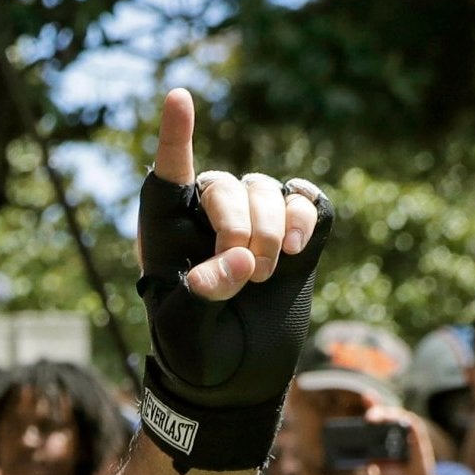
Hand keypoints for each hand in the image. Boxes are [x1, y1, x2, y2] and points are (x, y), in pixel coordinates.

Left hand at [137, 89, 331, 467]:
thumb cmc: (193, 352)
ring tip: (263, 274)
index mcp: (166, 231)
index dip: (174, 136)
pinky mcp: (295, 235)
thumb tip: (241, 259)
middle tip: (242, 272)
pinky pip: (308, 202)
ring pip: (268, 190)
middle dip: (239, 226)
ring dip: (272, 230)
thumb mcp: (185, 329)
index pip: (169, 173)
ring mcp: (254, 222)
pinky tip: (298, 249)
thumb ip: (205, 293)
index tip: (177, 96)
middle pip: (228, 185)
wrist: (234, 378)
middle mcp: (209, 216)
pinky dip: (306, 219)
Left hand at [365, 407, 435, 474]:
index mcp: (383, 438)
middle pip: (388, 414)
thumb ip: (366, 472)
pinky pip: (414, 427)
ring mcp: (409, 436)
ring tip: (374, 417)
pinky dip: (407, 422)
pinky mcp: (420, 442)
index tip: (366, 395)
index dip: (373, 404)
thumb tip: (358, 471)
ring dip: (389, 414)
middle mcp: (397, 433)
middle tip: (368, 417)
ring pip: (401, 417)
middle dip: (378, 408)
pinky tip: (400, 420)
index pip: (378, 418)